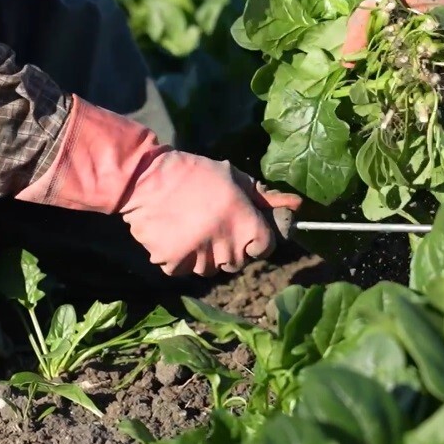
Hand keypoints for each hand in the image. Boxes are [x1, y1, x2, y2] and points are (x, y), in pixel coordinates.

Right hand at [122, 150, 301, 275]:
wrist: (147, 179)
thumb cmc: (196, 174)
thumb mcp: (235, 178)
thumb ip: (265, 197)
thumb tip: (296, 206)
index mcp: (245, 224)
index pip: (266, 247)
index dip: (257, 239)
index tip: (245, 229)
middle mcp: (226, 245)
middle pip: (239, 261)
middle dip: (232, 247)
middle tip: (214, 224)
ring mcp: (199, 258)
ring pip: (211, 268)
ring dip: (206, 254)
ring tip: (192, 227)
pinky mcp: (173, 264)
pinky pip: (185, 269)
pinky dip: (181, 258)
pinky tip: (175, 235)